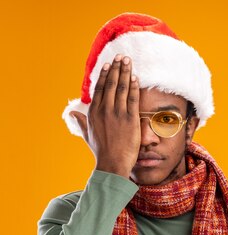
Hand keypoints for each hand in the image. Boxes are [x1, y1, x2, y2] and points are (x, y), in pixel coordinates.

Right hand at [71, 54, 140, 177]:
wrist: (112, 164)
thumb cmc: (101, 151)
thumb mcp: (88, 134)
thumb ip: (81, 121)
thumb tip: (72, 114)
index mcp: (93, 112)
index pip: (100, 88)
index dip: (105, 75)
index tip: (109, 64)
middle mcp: (104, 110)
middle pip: (111, 84)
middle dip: (117, 68)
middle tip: (122, 56)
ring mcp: (117, 114)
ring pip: (121, 88)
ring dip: (125, 72)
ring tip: (128, 61)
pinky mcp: (130, 120)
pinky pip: (132, 99)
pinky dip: (134, 87)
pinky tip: (136, 78)